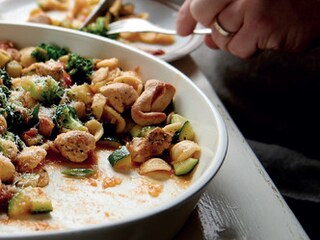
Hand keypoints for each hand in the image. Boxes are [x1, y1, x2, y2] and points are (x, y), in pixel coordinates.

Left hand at [176, 0, 319, 57]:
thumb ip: (223, 7)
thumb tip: (203, 33)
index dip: (186, 15)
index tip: (183, 27)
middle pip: (204, 14)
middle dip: (213, 25)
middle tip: (234, 23)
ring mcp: (251, 4)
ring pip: (221, 35)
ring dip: (235, 37)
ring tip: (259, 23)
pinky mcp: (263, 26)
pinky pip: (238, 49)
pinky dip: (249, 47)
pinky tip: (266, 34)